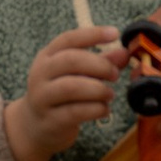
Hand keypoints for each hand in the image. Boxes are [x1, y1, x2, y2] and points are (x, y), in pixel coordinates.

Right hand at [6, 25, 124, 160]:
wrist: (36, 126)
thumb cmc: (62, 94)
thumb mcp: (78, 74)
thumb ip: (101, 62)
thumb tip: (124, 53)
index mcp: (47, 56)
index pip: (69, 39)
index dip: (93, 34)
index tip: (115, 34)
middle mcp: (41, 73)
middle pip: (71, 60)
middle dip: (99, 65)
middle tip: (115, 74)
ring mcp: (42, 97)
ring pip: (72, 87)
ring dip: (98, 89)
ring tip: (109, 94)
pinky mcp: (50, 120)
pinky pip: (76, 112)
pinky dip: (96, 109)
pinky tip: (104, 109)